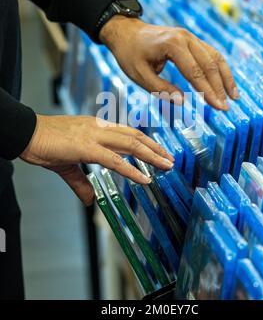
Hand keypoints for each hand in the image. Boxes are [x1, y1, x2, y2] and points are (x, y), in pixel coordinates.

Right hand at [20, 115, 173, 205]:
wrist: (27, 133)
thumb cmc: (46, 144)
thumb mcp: (68, 166)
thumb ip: (81, 183)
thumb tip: (89, 200)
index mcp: (97, 128)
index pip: (127, 133)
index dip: (145, 142)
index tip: (158, 152)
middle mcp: (99, 128)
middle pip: (134, 136)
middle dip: (154, 148)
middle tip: (170, 159)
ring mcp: (94, 136)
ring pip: (130, 144)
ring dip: (151, 155)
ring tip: (166, 165)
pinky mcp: (86, 147)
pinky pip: (114, 160)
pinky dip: (131, 169)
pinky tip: (144, 178)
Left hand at [100, 16, 238, 110]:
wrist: (127, 32)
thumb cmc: (130, 54)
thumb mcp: (140, 75)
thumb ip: (161, 89)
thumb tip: (182, 103)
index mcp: (172, 45)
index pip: (195, 72)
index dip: (208, 92)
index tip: (219, 107)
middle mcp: (185, 38)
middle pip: (209, 64)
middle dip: (220, 87)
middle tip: (226, 107)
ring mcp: (190, 37)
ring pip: (215, 57)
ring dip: (225, 77)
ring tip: (233, 97)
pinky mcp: (191, 40)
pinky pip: (210, 53)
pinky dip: (220, 69)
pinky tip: (225, 82)